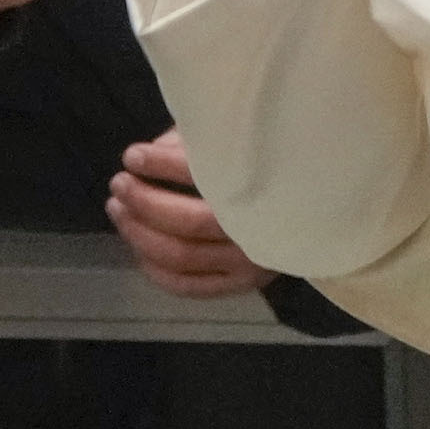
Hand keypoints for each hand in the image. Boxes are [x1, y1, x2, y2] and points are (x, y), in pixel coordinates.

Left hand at [109, 135, 267, 298]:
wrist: (312, 211)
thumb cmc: (261, 168)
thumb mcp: (233, 143)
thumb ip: (193, 143)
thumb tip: (150, 154)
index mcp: (262, 184)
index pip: (203, 174)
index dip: (161, 165)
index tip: (132, 156)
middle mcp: (257, 230)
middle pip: (187, 222)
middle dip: (143, 202)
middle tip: (119, 183)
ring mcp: (248, 264)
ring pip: (181, 256)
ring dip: (139, 233)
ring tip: (117, 209)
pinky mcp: (239, 286)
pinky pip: (187, 286)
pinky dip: (154, 269)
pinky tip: (136, 247)